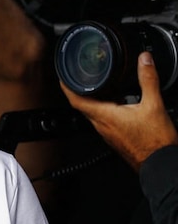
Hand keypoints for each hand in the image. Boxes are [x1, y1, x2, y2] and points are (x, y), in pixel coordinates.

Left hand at [60, 51, 177, 170]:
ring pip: (94, 113)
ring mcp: (107, 133)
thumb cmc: (155, 142)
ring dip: (94, 99)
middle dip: (80, 91)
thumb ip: (148, 80)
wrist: (161, 164)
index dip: (67, 87)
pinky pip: (104, 120)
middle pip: (83, 105)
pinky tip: (117, 103)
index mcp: (105, 116)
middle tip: (80, 77)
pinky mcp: (115, 137)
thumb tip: (144, 60)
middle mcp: (101, 126)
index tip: (63, 77)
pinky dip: (106, 108)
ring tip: (99, 85)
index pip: (76, 100)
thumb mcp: (154, 105)